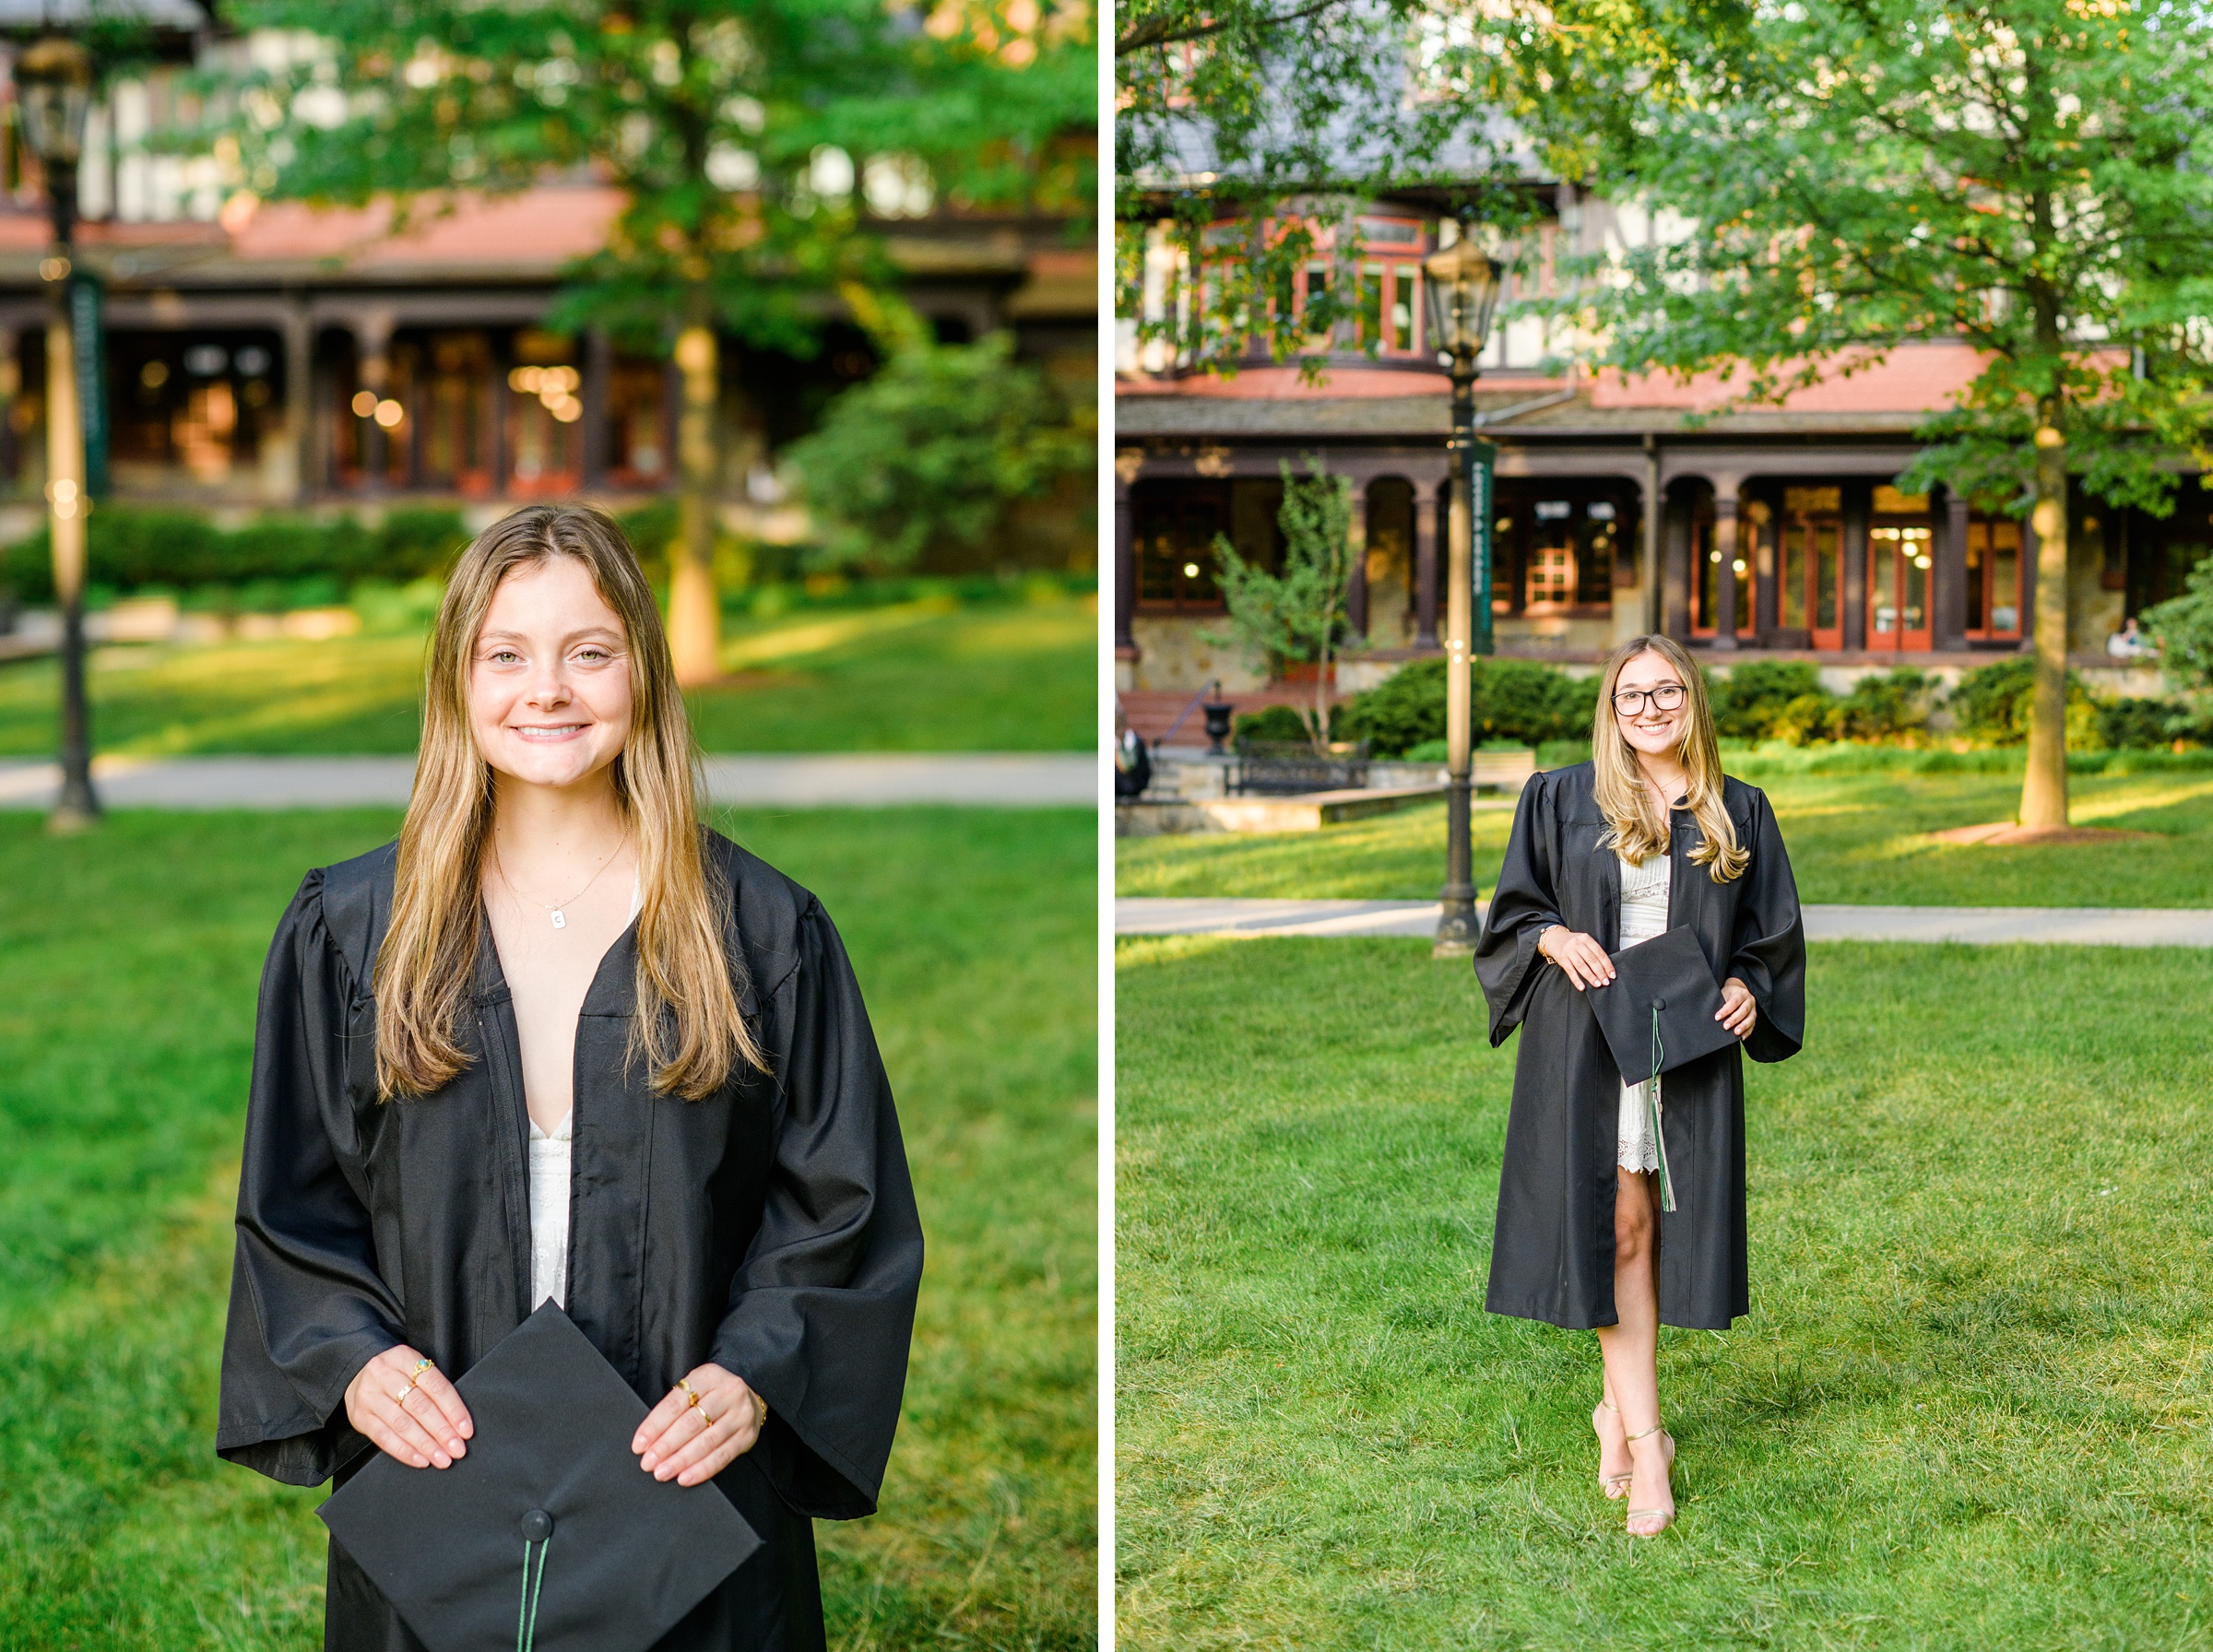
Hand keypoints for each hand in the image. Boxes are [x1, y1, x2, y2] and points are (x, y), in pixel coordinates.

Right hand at [344, 1345, 472, 1469]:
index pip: (436, 1386)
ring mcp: (369, 1396)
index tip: (466, 1430)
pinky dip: (404, 1451)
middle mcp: (384, 1374)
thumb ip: (432, 1389)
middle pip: (419, 1406)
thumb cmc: (396, 1375)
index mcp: (404, 1358)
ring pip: (402, 1424)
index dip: (454, 1410)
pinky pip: (383, 1438)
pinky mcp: (359, 1417)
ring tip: (442, 1458)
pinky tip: (420, 1460)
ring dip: (426, 1445)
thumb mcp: (413, 1369)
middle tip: (457, 1449)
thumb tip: (459, 1422)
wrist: (357, 1374)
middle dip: (442, 1431)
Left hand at [633, 1363, 765, 1486]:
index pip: (676, 1403)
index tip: (639, 1445)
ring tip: (662, 1472)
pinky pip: (722, 1456)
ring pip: (706, 1442)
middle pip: (691, 1423)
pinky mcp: (747, 1436)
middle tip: (648, 1463)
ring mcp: (741, 1415)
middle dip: (666, 1446)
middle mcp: (728, 1392)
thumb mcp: (695, 1388)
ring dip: (681, 1461)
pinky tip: (686, 1477)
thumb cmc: (711, 1395)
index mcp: (709, 1376)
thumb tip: (647, 1440)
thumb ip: (675, 1407)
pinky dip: (702, 1469)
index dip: (655, 1426)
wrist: (749, 1397)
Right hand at [1537, 925, 1614, 990]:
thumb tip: (1605, 969)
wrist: (1554, 938)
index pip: (1600, 954)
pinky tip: (1582, 987)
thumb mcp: (1584, 942)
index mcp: (1586, 939)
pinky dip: (1577, 980)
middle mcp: (1578, 944)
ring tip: (1597, 984)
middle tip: (1606, 982)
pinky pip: (1570, 971)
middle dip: (1600, 973)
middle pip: (1592, 960)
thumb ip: (1593, 951)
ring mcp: (1569, 951)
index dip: (1607, 965)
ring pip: (1582, 966)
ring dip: (1591, 977)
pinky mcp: (1562, 959)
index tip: (1612, 975)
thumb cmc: (1573, 943)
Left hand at [1717, 976, 1757, 1038]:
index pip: (1734, 1002)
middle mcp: (1749, 1000)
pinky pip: (1753, 1025)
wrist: (1737, 990)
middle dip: (1734, 1020)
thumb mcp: (1724, 993)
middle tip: (1725, 1027)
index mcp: (1741, 993)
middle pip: (1743, 1011)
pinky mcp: (1754, 1017)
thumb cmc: (1728, 993)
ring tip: (1736, 1033)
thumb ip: (1721, 1002)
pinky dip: (1748, 1032)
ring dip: (1743, 1027)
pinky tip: (1742, 1037)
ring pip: (1750, 1018)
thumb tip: (1715, 1016)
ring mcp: (1753, 1009)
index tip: (1717, 1017)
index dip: (1725, 1010)